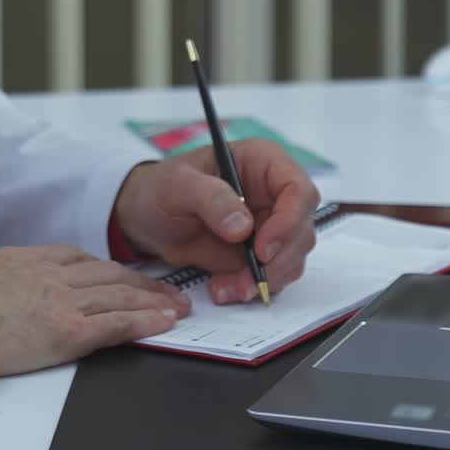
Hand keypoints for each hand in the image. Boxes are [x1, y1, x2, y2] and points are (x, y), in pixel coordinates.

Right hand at [0, 244, 190, 375]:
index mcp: (34, 259)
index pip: (85, 262)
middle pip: (112, 276)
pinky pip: (116, 324)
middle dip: (144, 283)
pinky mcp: (66, 332)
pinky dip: (144, 322)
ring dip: (154, 301)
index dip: (113, 272)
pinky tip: (163, 323)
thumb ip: (3, 277)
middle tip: (169, 290)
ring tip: (177, 307)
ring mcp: (64, 301)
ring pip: (121, 296)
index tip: (129, 276)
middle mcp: (56, 274)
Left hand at [112, 141, 319, 305]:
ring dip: (263, 279)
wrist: (147, 219)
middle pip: (301, 230)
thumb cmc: (162, 188)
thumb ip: (210, 198)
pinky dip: (250, 288)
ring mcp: (270, 225)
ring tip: (226, 287)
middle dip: (277, 261)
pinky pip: (271, 276)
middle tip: (245, 280)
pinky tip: (222, 288)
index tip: (262, 249)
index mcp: (263, 162)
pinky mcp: (260, 254)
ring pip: (291, 258)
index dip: (289, 221)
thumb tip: (243, 226)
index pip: (298, 189)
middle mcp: (274, 193)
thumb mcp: (177, 185)